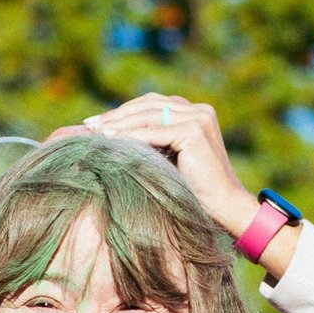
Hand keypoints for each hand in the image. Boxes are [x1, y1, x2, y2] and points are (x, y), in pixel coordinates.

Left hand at [81, 93, 253, 242]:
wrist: (223, 207)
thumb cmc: (195, 191)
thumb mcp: (170, 159)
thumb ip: (152, 142)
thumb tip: (111, 136)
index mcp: (195, 112)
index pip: (152, 104)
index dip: (123, 111)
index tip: (96, 122)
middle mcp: (199, 109)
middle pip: (148, 106)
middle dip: (116, 115)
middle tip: (89, 125)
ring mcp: (199, 117)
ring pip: (149, 116)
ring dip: (119, 124)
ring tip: (96, 133)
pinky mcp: (195, 130)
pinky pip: (154, 132)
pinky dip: (131, 136)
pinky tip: (111, 140)